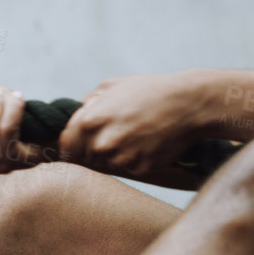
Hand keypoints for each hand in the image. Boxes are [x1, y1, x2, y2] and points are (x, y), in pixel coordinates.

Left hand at [57, 72, 208, 177]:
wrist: (187, 104)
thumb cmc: (148, 91)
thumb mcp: (111, 86)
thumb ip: (88, 103)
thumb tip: (76, 116)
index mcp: (90, 122)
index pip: (67, 146)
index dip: (72, 145)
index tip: (78, 145)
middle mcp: (102, 144)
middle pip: (87, 158)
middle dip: (96, 148)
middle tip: (117, 133)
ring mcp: (121, 159)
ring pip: (108, 165)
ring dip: (116, 155)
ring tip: (135, 135)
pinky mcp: (140, 169)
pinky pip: (130, 169)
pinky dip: (136, 159)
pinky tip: (148, 142)